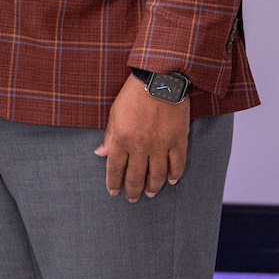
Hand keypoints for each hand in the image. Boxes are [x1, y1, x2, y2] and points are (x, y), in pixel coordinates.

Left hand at [96, 73, 189, 200]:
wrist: (160, 79)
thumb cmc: (134, 94)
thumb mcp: (115, 113)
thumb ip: (109, 136)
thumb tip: (100, 154)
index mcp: (122, 139)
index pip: (116, 168)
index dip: (114, 182)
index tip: (113, 192)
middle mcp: (141, 146)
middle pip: (136, 176)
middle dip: (132, 190)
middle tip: (131, 198)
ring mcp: (161, 145)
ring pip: (157, 175)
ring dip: (153, 187)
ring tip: (150, 194)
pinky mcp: (178, 140)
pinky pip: (177, 164)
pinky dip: (174, 174)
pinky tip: (170, 181)